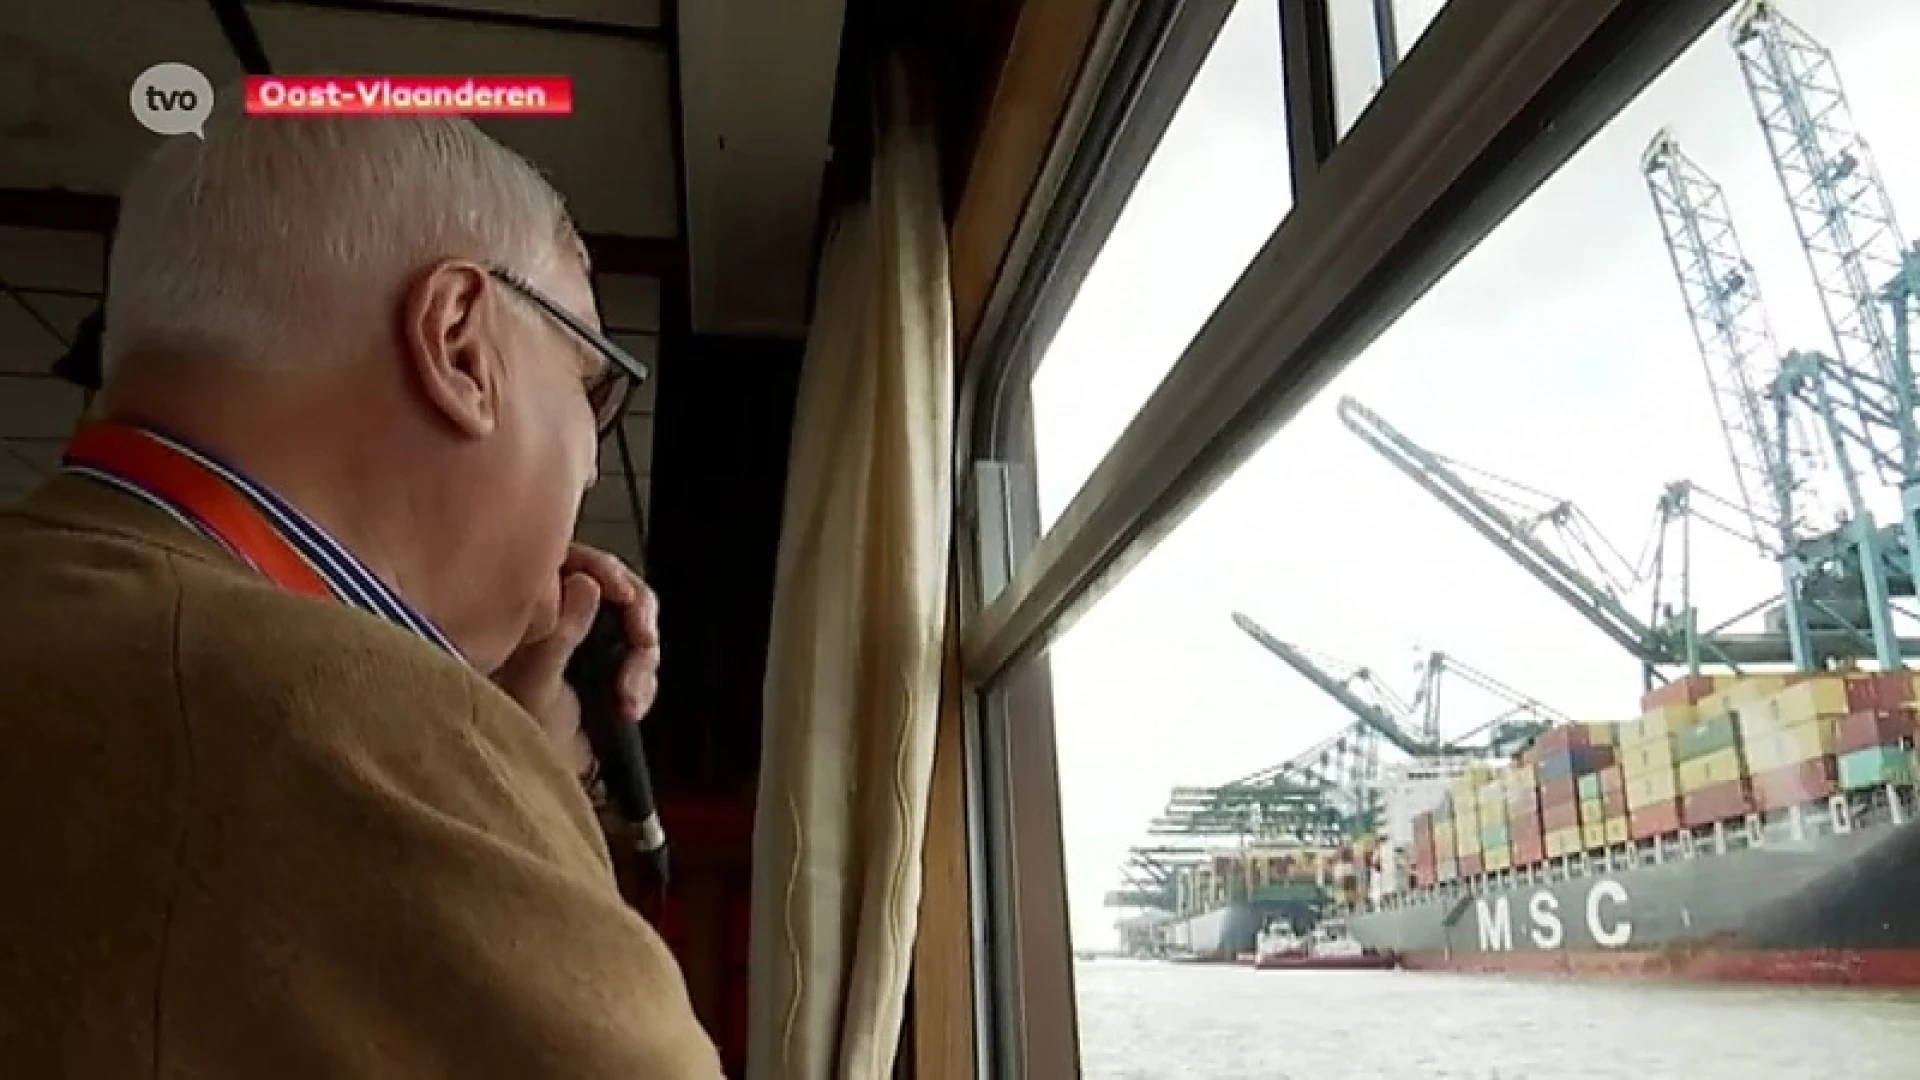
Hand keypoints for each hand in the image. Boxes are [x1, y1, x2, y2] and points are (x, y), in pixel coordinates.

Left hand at [493, 544, 660, 775]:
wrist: (542, 772)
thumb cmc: (521, 729)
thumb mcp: (535, 683)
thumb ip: (560, 632)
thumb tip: (586, 583)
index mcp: (530, 602)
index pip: (574, 560)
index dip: (606, 570)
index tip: (622, 593)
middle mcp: (562, 610)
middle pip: (617, 586)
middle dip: (636, 619)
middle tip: (642, 641)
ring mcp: (591, 635)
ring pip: (637, 621)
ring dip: (642, 661)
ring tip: (629, 697)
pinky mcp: (612, 659)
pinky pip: (644, 653)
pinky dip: (645, 680)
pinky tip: (631, 705)